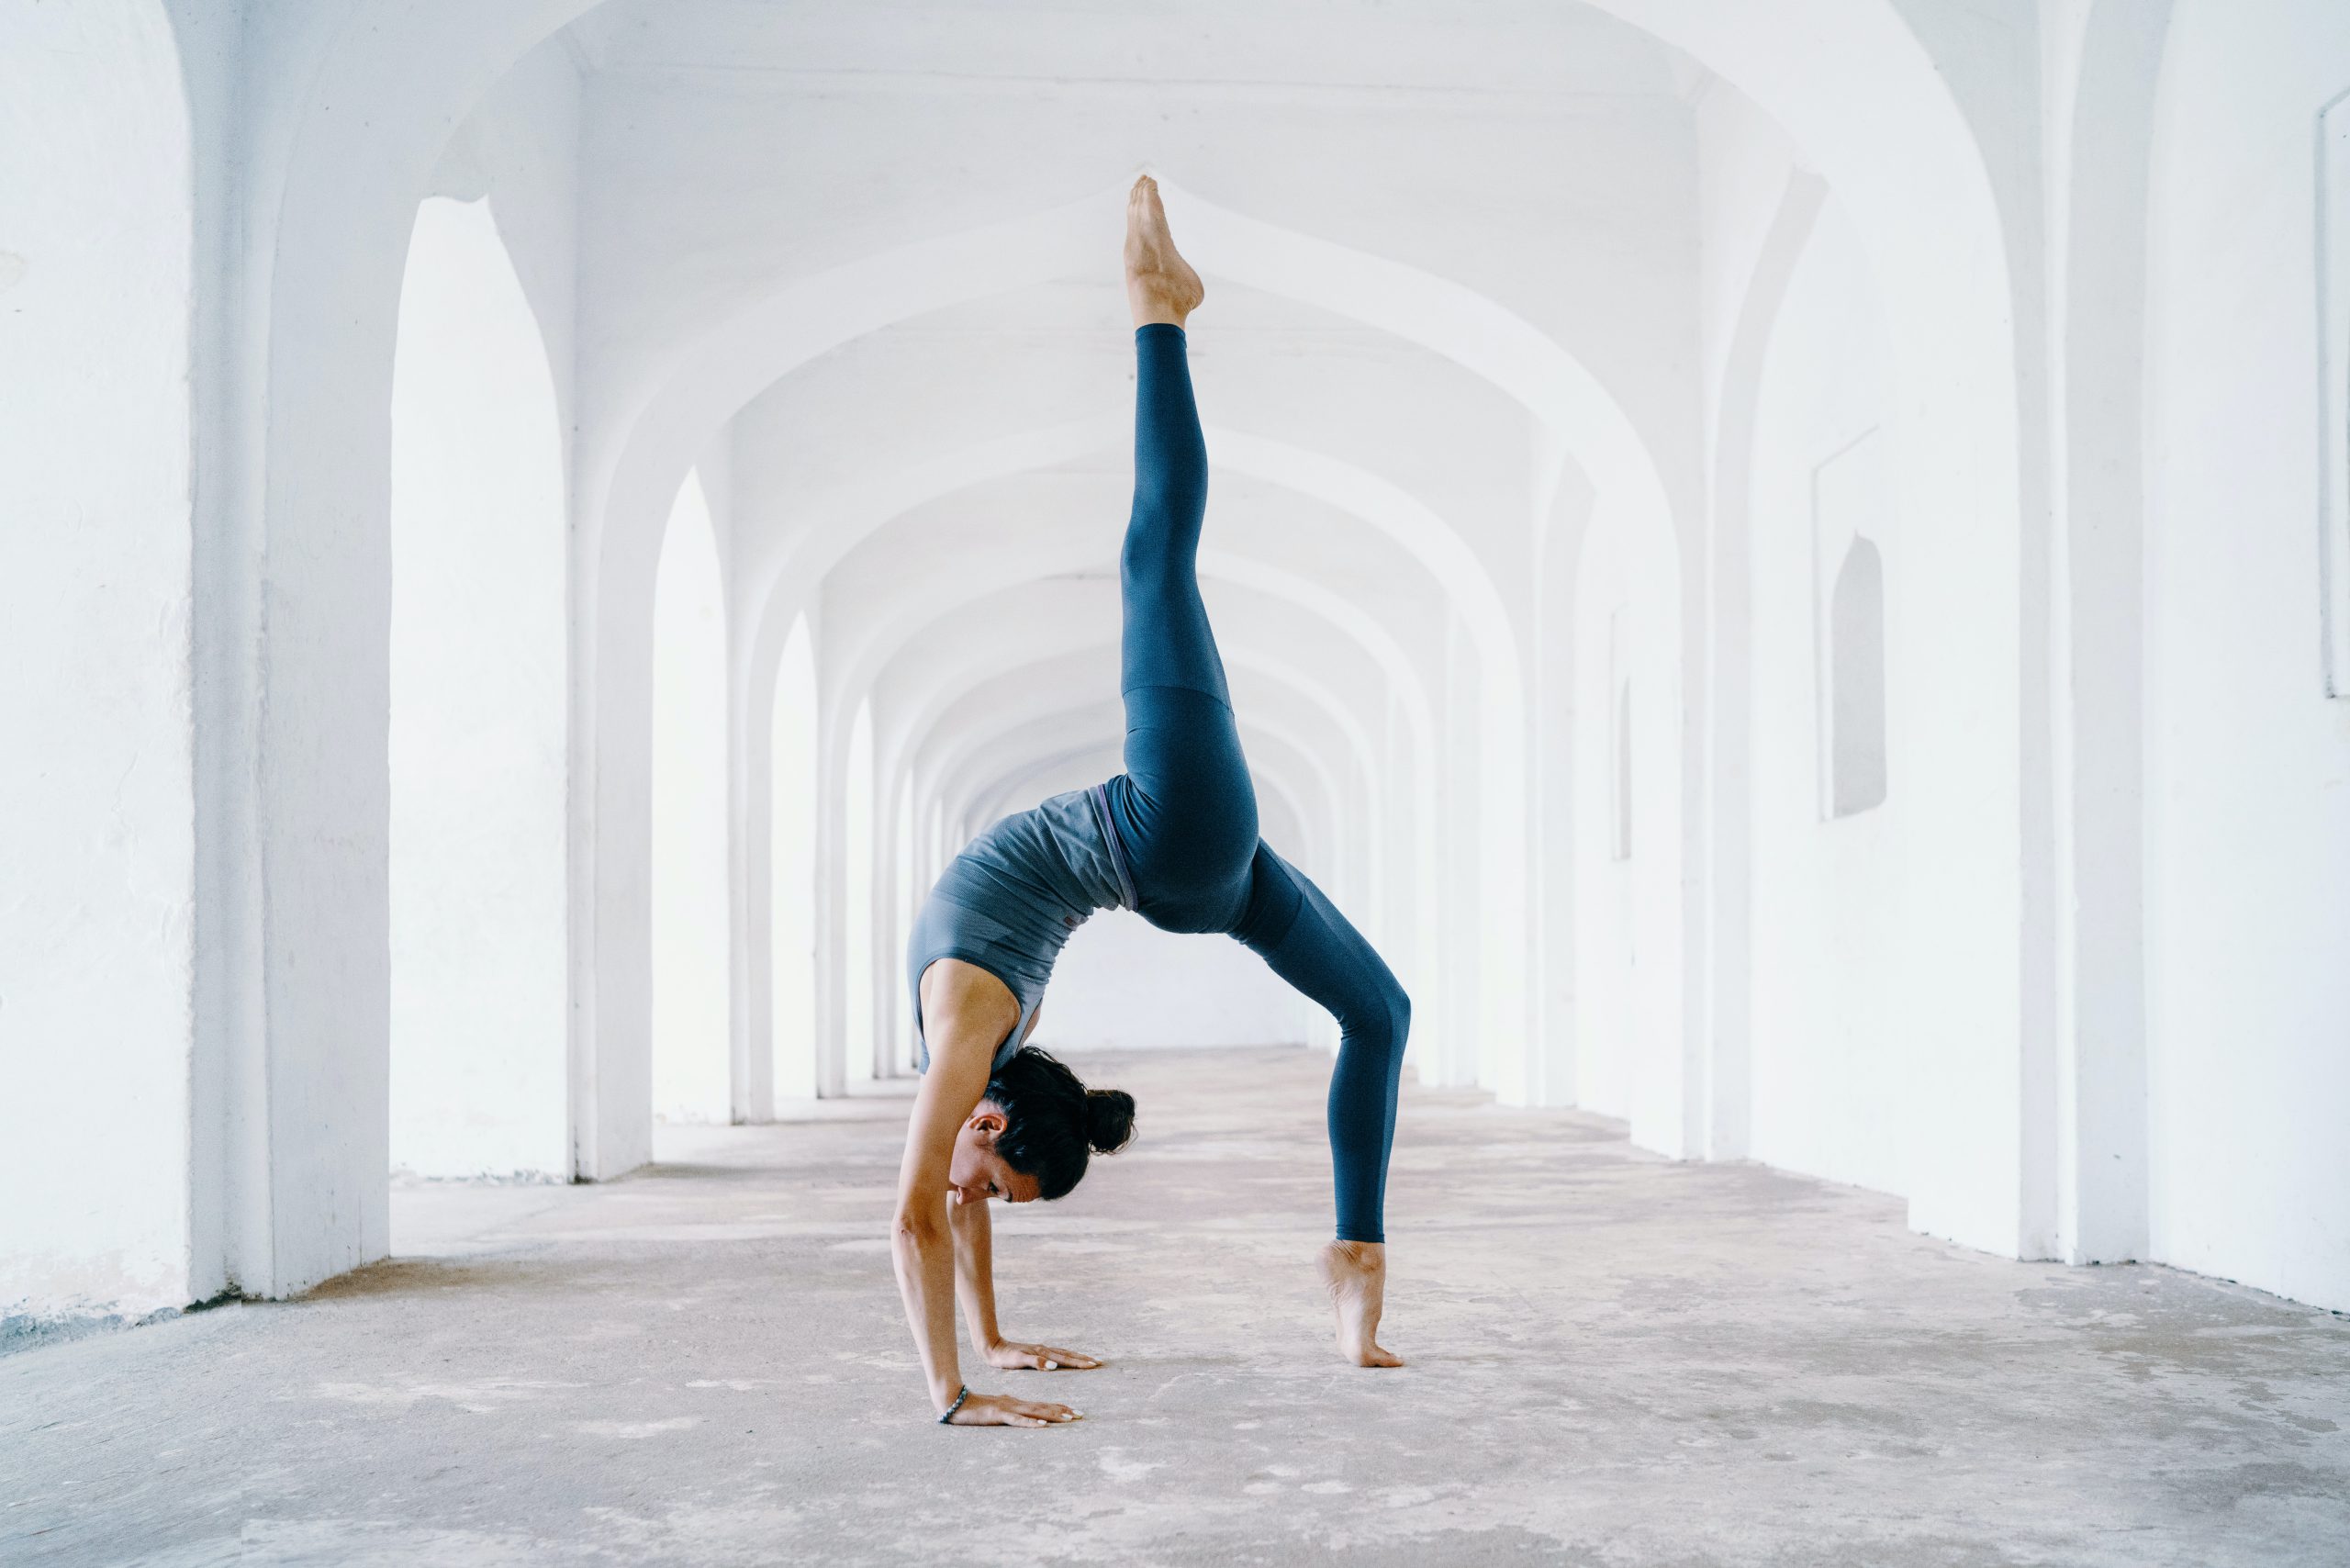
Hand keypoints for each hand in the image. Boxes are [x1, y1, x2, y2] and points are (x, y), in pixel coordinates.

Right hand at [944, 1390, 1081, 1426]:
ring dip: (1053, 1415)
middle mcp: (1016, 1404)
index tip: (1076, 1413)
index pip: (1042, 1405)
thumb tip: (1025, 1415)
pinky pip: (1018, 1420)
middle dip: (1063, 1412)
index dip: (1060, 1408)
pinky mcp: (999, 1415)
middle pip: (1044, 1408)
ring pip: (1035, 1412)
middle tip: (1081, 1415)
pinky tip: (1043, 1425)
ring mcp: (1008, 1408)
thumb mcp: (998, 1409)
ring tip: (1069, 1418)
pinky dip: (1032, 1422)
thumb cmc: (976, 1408)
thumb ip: (1012, 1411)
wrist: (955, 1402)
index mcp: (1017, 1403)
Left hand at [983, 1339, 1100, 1371]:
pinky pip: (1057, 1354)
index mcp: (1043, 1353)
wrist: (992, 1348)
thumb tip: (1054, 1366)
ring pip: (1064, 1353)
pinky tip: (1066, 1359)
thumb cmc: (1004, 1357)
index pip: (1066, 1359)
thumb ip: (1036, 1362)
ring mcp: (1041, 1350)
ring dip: (1077, 1357)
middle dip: (1083, 1359)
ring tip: (1088, 1360)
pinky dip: (1066, 1357)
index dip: (1080, 1363)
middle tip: (1098, 1362)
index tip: (1094, 1365)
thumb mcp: (1019, 1361)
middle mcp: (1044, 1350)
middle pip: (1068, 1354)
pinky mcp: (1036, 1353)